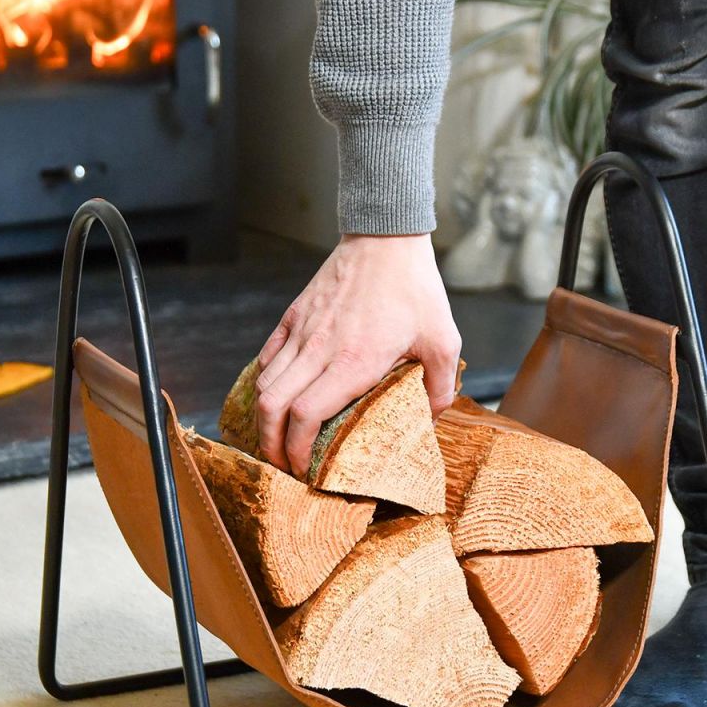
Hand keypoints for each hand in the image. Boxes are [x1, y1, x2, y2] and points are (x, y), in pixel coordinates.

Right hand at [255, 234, 461, 476]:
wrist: (386, 237)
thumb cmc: (415, 288)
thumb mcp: (442, 340)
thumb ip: (440, 386)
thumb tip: (431, 418)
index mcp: (354, 362)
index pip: (305, 416)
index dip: (295, 449)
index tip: (303, 468)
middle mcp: (319, 350)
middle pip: (272, 407)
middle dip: (270, 444)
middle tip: (282, 464)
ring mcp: (303, 331)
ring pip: (264, 384)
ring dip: (263, 417)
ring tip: (276, 437)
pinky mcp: (294, 315)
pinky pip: (267, 356)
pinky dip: (264, 382)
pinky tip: (274, 397)